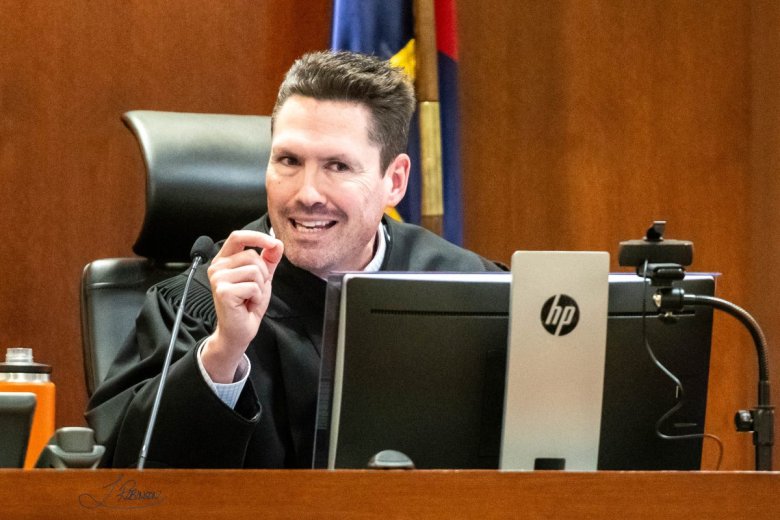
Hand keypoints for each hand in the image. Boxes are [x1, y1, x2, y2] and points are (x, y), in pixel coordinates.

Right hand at [201, 230, 282, 382]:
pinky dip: (257, 297)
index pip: (238, 237)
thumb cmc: (247, 304)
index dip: (257, 237)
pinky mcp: (223, 291)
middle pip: (252, 256)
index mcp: (224, 260)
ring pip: (254, 271)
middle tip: (253, 290)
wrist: (239, 330)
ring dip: (260, 288)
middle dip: (263, 274)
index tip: (274, 243)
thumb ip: (269, 260)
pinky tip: (247, 304)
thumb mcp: (262, 278)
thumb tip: (277, 243)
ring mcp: (218, 279)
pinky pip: (253, 286)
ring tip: (250, 297)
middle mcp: (217, 267)